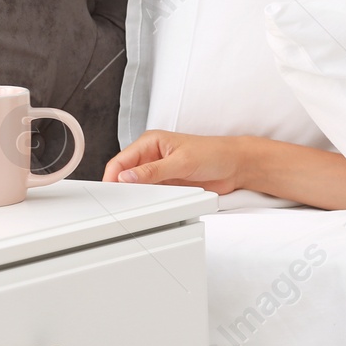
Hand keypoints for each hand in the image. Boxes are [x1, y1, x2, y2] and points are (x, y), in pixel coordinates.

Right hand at [102, 129, 245, 193]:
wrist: (235, 166)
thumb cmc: (214, 153)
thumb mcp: (181, 162)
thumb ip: (153, 171)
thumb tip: (128, 176)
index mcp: (151, 142)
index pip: (121, 160)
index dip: (113, 176)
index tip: (110, 192)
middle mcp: (152, 155)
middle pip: (125, 173)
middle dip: (122, 187)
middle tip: (121, 202)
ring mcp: (158, 171)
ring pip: (136, 185)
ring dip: (135, 194)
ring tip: (135, 203)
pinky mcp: (166, 183)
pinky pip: (149, 193)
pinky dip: (147, 199)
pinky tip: (149, 204)